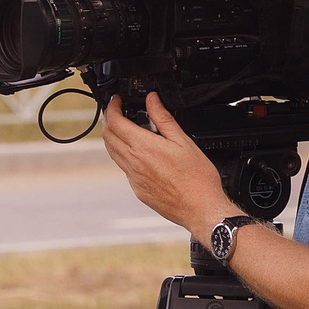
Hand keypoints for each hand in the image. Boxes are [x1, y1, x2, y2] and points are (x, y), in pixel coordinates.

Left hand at [101, 94, 241, 243]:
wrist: (201, 208)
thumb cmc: (197, 178)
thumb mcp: (183, 140)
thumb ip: (163, 118)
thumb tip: (152, 100)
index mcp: (143, 148)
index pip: (115, 122)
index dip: (112, 108)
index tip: (116, 101)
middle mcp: (134, 164)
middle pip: (108, 137)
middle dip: (109, 120)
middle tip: (117, 112)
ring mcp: (134, 179)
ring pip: (113, 153)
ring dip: (114, 138)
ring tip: (126, 129)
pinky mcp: (138, 190)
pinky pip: (124, 169)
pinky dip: (124, 155)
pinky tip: (138, 153)